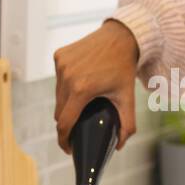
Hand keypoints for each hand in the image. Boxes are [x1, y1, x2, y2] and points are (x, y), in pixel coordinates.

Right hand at [53, 20, 140, 153]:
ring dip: (66, 103)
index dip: (64, 139)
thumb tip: (118, 146)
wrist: (121, 37)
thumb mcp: (128, 98)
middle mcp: (67, 76)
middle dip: (68, 121)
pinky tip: (78, 84)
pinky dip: (65, 86)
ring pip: (57, 95)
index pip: (64, 122)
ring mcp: (61, 64)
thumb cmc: (124, 68)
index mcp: (81, 89)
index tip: (69, 148)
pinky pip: (58, 79)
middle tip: (79, 125)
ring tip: (80, 104)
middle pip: (59, 111)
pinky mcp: (59, 56)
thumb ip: (127, 125)